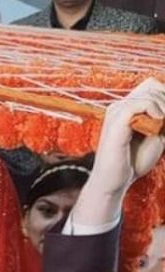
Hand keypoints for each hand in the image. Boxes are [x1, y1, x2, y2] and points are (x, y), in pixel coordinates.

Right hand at [90, 78, 164, 197]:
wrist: (114, 181)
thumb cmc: (133, 161)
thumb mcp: (157, 136)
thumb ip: (164, 119)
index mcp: (125, 109)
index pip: (152, 86)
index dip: (164, 98)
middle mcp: (118, 106)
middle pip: (153, 87)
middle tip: (164, 127)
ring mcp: (116, 112)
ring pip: (150, 93)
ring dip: (163, 109)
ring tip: (162, 129)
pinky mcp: (116, 121)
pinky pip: (141, 103)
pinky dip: (155, 112)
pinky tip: (155, 127)